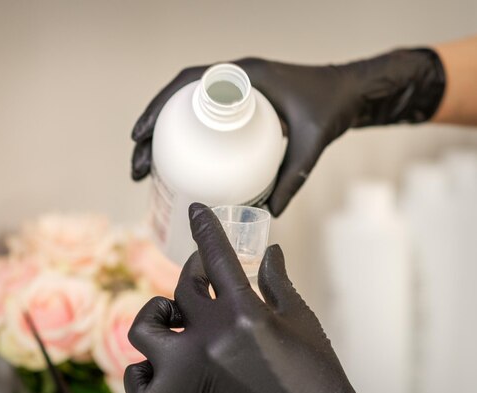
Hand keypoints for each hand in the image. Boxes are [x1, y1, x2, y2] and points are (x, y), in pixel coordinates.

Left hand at [124, 203, 372, 392]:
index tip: (197, 211)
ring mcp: (186, 374)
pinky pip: (136, 380)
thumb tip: (269, 252)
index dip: (206, 228)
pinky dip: (144, 371)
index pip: (217, 256)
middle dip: (193, 274)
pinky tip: (161, 366)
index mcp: (245, 314)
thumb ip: (278, 284)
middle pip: (182, 288)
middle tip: (202, 278)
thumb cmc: (315, 383)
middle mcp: (210, 340)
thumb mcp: (302, 325)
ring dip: (157, 317)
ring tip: (174, 321)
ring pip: (144, 328)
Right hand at [131, 50, 444, 215]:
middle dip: (154, 131)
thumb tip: (267, 215)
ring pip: (190, 110)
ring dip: (166, 136)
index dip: (159, 106)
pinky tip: (183, 163)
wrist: (353, 93)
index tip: (141, 136)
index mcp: (246, 76)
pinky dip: (190, 136)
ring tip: (150, 169)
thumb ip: (294, 177)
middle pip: (180, 101)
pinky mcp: (243, 106)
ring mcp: (237, 92)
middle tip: (140, 166)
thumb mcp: (312, 144)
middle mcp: (236, 80)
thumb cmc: (334, 108)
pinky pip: (206, 116)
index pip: (189, 82)